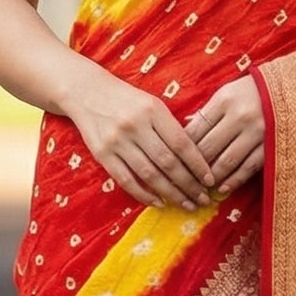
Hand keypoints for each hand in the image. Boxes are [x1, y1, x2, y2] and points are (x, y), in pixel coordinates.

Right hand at [66, 67, 215, 210]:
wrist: (86, 92)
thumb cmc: (126, 99)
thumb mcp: (152, 104)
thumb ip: (170, 127)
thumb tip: (196, 158)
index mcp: (153, 110)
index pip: (181, 143)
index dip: (198, 165)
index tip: (210, 180)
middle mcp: (136, 126)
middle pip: (168, 163)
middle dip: (189, 184)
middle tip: (203, 199)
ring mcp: (117, 141)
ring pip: (149, 175)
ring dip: (171, 193)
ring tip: (187, 204)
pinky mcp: (102, 154)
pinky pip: (126, 180)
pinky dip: (144, 195)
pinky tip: (159, 203)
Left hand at [185, 76, 264, 192]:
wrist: (291, 89)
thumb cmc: (252, 92)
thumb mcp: (227, 93)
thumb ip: (208, 113)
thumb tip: (185, 132)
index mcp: (224, 101)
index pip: (196, 129)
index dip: (183, 149)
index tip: (175, 161)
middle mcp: (239, 117)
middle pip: (208, 147)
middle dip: (193, 167)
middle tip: (184, 180)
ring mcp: (256, 133)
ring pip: (226, 161)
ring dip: (211, 177)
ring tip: (201, 187)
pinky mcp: (270, 146)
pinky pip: (247, 167)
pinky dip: (233, 180)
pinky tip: (222, 188)